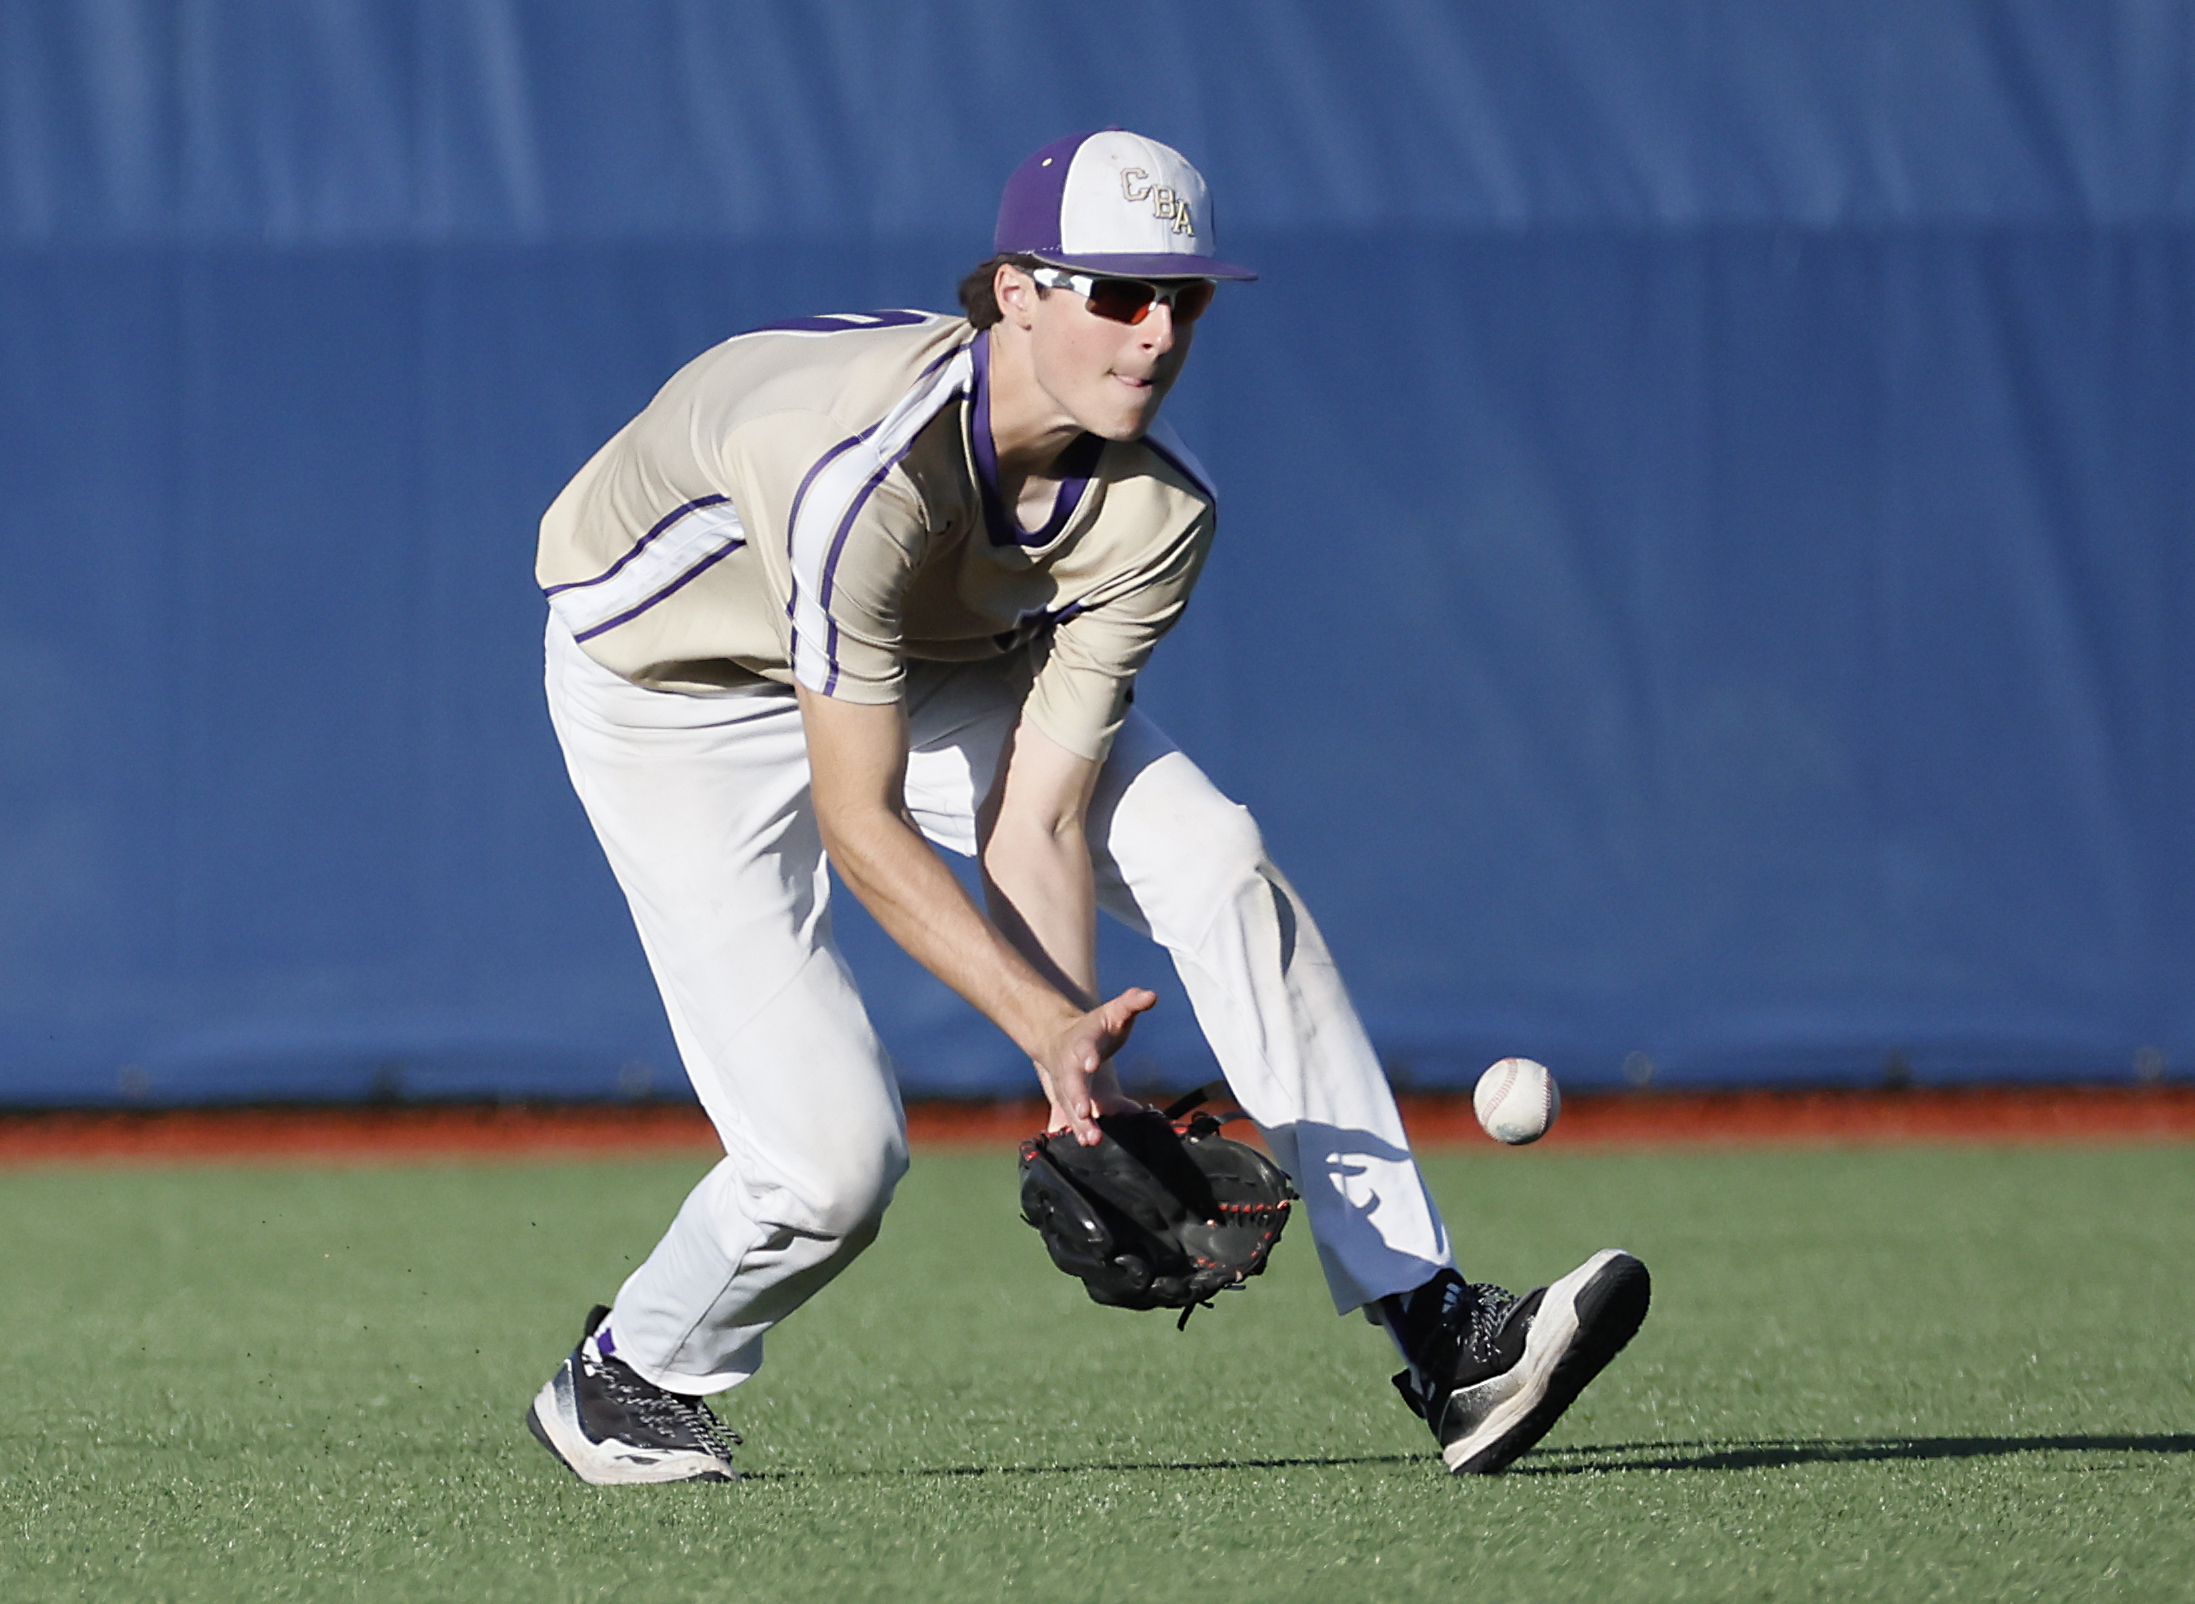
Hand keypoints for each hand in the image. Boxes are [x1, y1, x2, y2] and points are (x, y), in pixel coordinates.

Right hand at [1034, 987, 1155, 1144]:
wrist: (1060, 1039)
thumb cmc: (1095, 1028)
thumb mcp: (1113, 1012)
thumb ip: (1132, 1003)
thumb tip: (1151, 995)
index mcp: (1082, 1043)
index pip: (1084, 1048)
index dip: (1088, 1055)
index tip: (1092, 1064)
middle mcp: (1070, 1068)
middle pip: (1071, 1083)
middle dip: (1077, 1097)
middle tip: (1084, 1111)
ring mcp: (1065, 1087)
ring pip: (1069, 1107)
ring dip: (1079, 1124)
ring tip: (1091, 1139)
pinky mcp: (1066, 1102)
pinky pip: (1068, 1119)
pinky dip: (1074, 1131)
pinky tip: (1085, 1143)